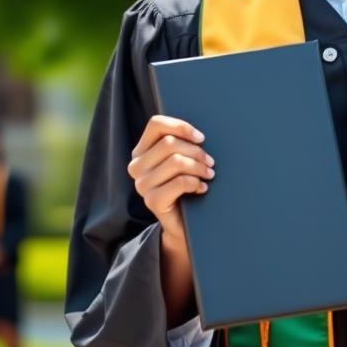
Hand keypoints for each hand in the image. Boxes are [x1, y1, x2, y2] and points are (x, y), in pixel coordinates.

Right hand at [128, 116, 214, 245]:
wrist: (181, 222)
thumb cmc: (183, 184)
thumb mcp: (179, 159)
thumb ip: (180, 143)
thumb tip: (199, 135)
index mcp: (141, 150)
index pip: (156, 124)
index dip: (181, 126)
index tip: (201, 138)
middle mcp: (136, 166)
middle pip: (169, 143)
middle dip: (196, 151)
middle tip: (210, 162)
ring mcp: (142, 185)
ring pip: (177, 161)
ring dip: (199, 167)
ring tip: (209, 174)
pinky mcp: (152, 201)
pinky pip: (180, 182)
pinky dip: (196, 182)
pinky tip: (202, 188)